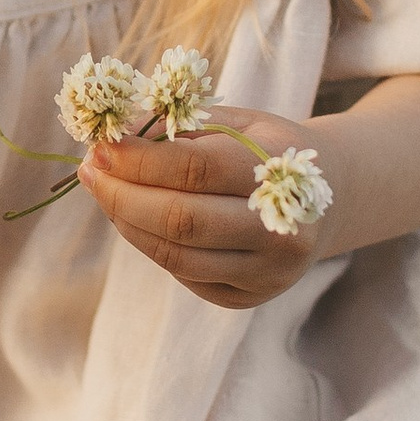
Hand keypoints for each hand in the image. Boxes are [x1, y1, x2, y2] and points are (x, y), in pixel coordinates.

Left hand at [80, 104, 335, 311]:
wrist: (330, 197)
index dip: (140, 159)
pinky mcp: (246, 298)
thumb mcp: (238, 122)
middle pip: (182, 220)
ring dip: (127, 222)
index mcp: (281, 174)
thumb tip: (112, 130)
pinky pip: (183, 274)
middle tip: (89, 170)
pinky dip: (149, 244)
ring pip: (176, 256)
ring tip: (105, 191)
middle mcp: (279, 231)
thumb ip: (180, 124)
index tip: (100, 146)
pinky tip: (136, 218)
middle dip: (122, 195)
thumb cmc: (268, 150)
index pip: (196, 169)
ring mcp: (266, 272)